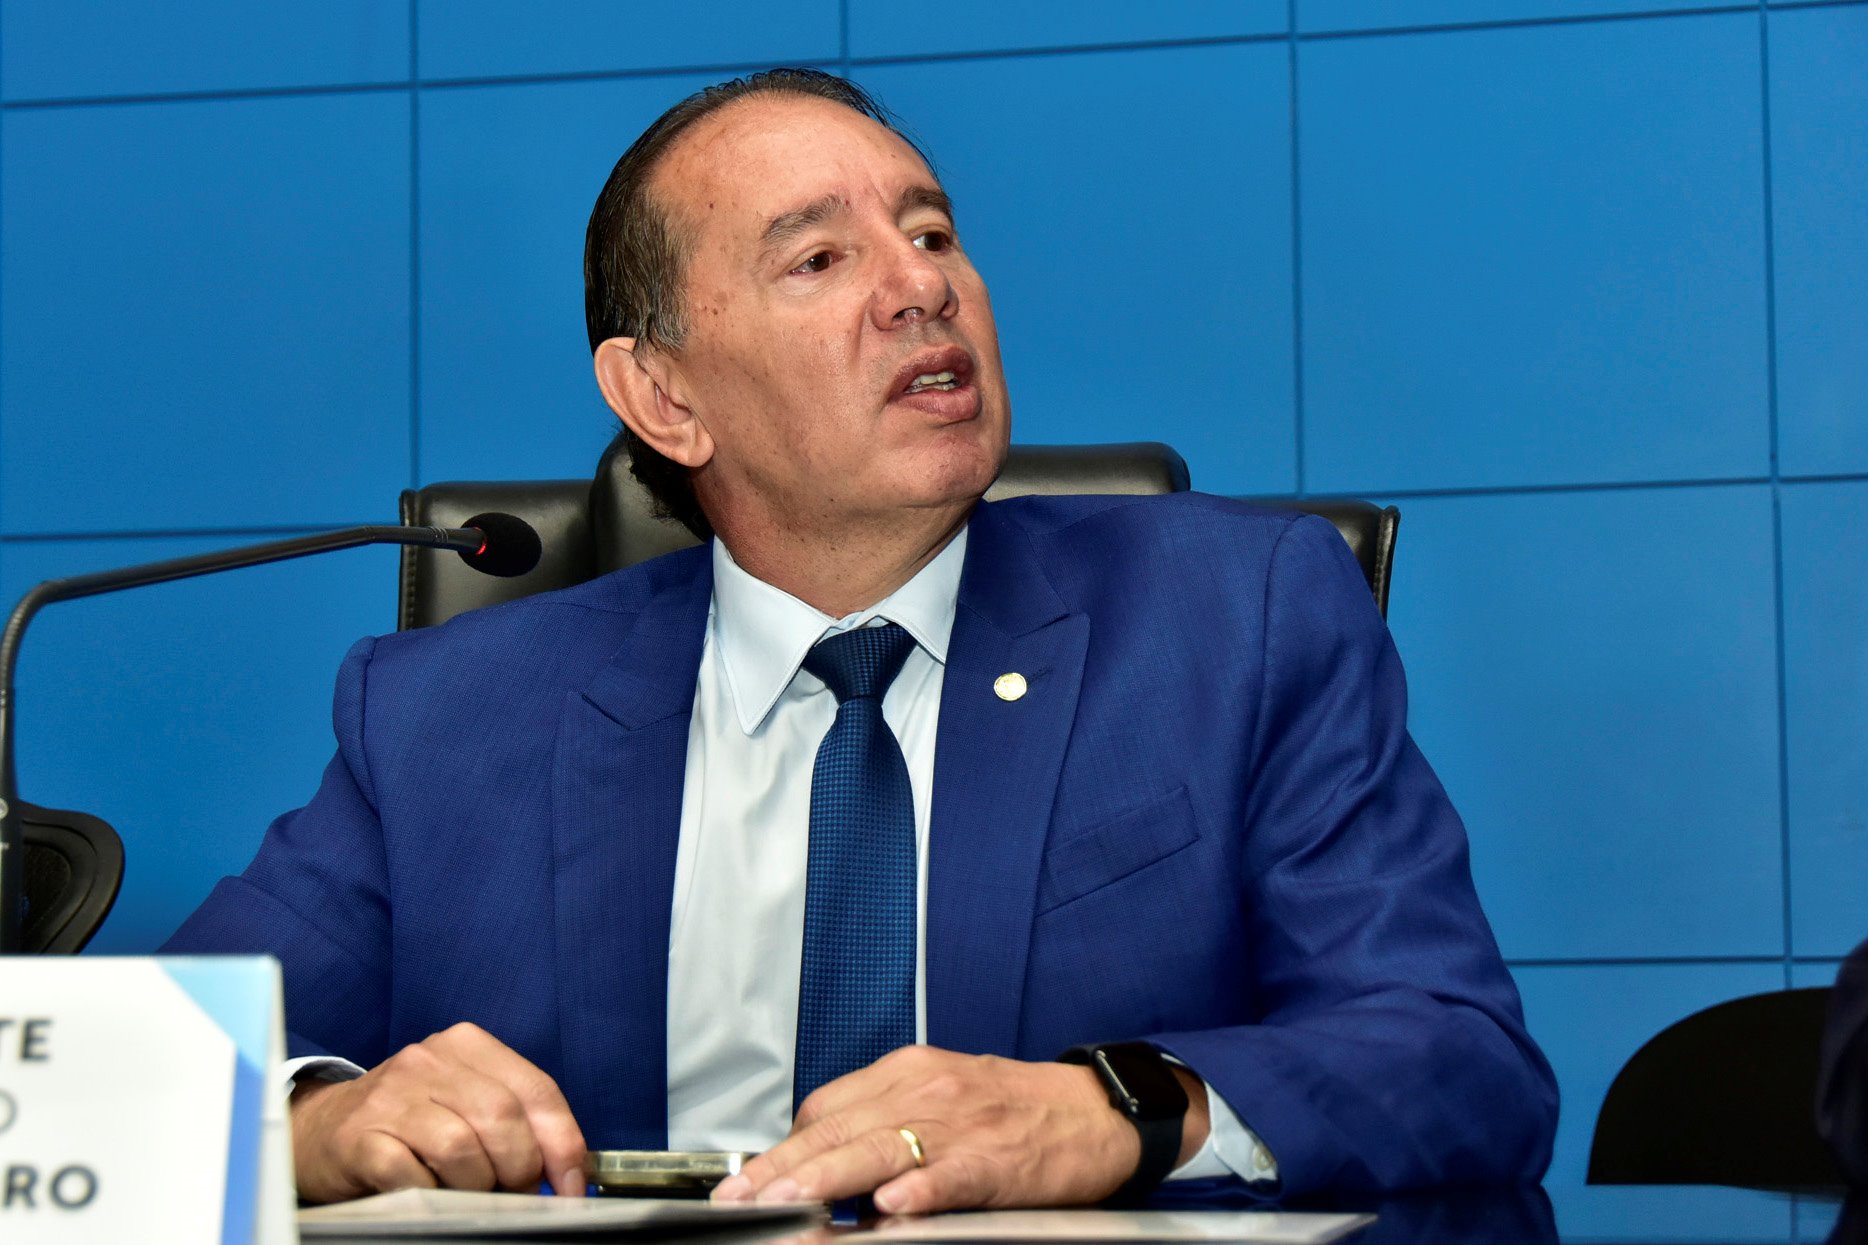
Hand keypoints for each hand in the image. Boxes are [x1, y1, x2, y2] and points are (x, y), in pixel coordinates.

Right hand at [290, 1022, 586, 1203]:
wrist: (322, 1129)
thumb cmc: (411, 1120)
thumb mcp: (465, 1101)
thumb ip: (515, 1121)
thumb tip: (568, 1172)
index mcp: (467, 1045)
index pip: (536, 1090)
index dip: (563, 1143)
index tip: (572, 1186)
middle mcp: (429, 1060)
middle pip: (502, 1118)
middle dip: (521, 1169)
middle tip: (517, 1196)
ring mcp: (391, 1097)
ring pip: (461, 1147)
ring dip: (477, 1186)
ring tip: (469, 1195)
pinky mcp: (360, 1137)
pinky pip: (412, 1175)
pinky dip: (431, 1194)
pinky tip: (428, 1193)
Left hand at [711, 1045, 1208, 1213]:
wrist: (1095, 1111)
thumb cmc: (1016, 1109)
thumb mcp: (941, 1094)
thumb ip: (884, 1118)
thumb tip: (825, 1156)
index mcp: (907, 1073)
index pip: (825, 1107)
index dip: (784, 1148)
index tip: (748, 1180)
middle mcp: (925, 1089)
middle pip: (837, 1128)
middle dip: (781, 1168)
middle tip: (739, 1198)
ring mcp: (960, 1123)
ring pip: (878, 1149)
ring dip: (825, 1179)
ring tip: (785, 1204)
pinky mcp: (996, 1158)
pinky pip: (948, 1174)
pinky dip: (919, 1187)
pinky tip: (891, 1205)